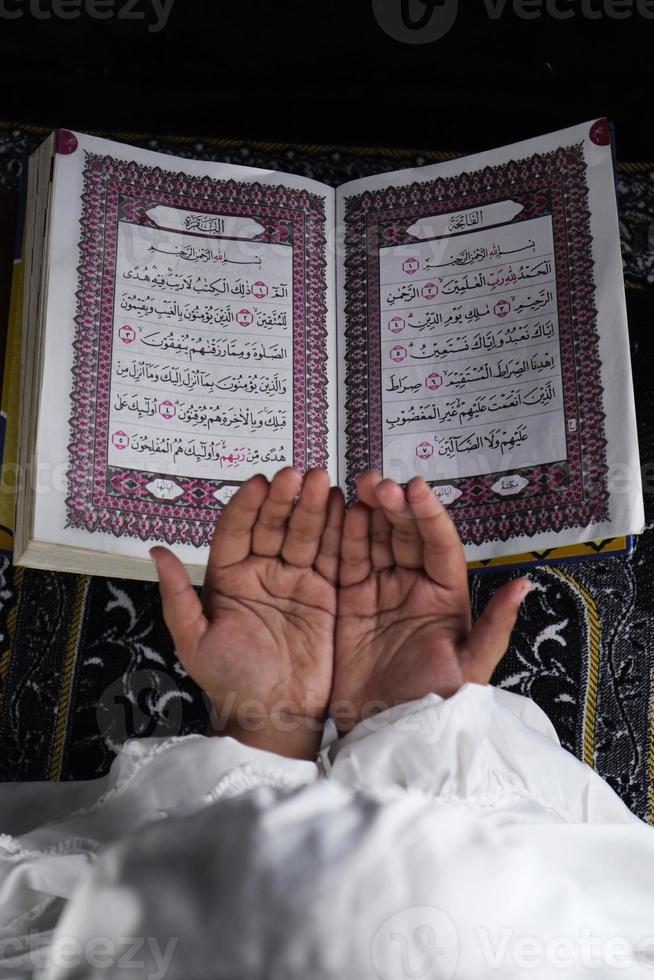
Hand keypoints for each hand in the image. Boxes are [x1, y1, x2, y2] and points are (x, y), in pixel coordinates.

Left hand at [151, 468, 343, 759]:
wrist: (275, 715)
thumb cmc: (230, 683)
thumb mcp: (195, 642)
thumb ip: (178, 596)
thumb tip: (156, 551)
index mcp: (228, 578)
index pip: (236, 531)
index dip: (247, 506)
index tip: (259, 484)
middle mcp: (262, 573)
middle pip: (273, 525)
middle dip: (284, 499)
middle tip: (295, 476)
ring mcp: (296, 580)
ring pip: (304, 534)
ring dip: (313, 508)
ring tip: (321, 483)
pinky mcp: (327, 593)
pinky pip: (333, 558)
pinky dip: (340, 533)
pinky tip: (345, 508)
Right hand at [331, 472, 530, 731]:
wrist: (385, 734)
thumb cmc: (433, 704)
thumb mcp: (470, 669)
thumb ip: (494, 626)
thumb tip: (525, 585)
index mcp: (447, 596)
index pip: (439, 544)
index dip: (428, 515)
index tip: (415, 489)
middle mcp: (414, 587)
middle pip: (404, 535)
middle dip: (393, 506)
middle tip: (378, 485)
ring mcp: (379, 592)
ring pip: (374, 540)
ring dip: (367, 512)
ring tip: (358, 489)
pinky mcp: (348, 601)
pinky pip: (345, 562)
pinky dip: (341, 538)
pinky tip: (338, 514)